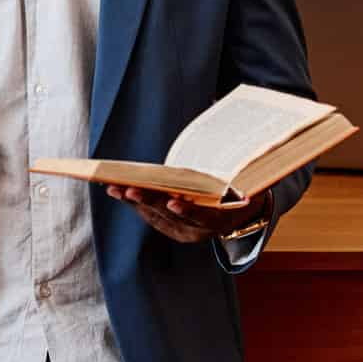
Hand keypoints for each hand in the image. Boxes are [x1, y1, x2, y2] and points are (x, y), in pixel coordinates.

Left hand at [104, 185, 265, 243]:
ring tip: (115, 188)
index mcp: (223, 219)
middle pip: (173, 216)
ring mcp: (185, 232)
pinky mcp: (173, 230)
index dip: (189, 210)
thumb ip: (244, 169)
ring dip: (135, 202)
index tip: (174, 202)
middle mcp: (202, 230)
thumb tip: (237, 129)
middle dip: (150, 201)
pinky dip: (135, 205)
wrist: (241, 213)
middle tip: (130, 190)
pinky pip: (152, 218)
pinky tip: (120, 192)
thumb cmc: (241, 189)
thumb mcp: (248, 181)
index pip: (204, 216)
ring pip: (157, 217)